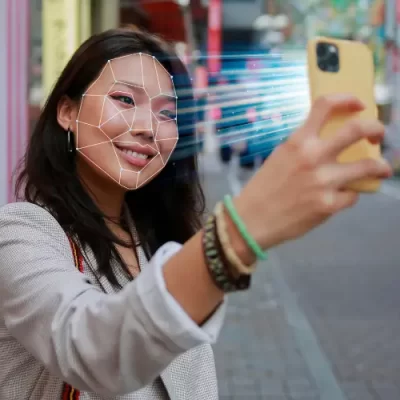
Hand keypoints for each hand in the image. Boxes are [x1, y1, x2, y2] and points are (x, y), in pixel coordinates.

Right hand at [234, 94, 392, 249]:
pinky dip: (349, 195)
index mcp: (297, 141)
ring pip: (369, 166)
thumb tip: (329, 142)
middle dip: (376, 129)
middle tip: (378, 136)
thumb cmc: (263, 188)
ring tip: (382, 170)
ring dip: (380, 167)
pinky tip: (340, 198)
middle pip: (358, 130)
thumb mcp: (279, 157)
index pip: (326, 105)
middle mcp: (313, 157)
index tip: (358, 105)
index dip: (348, 99)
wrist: (251, 220)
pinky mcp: (329, 205)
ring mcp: (324, 181)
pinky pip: (352, 195)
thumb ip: (303, 147)